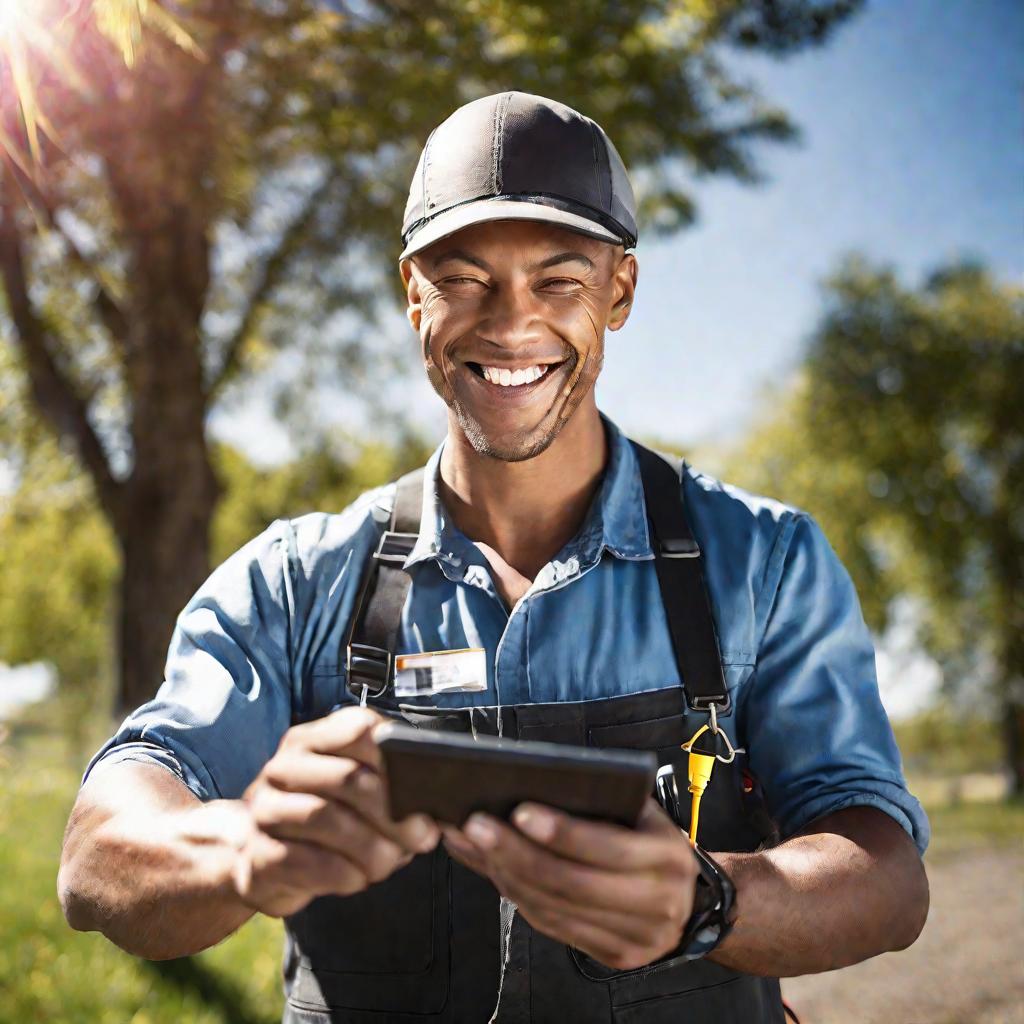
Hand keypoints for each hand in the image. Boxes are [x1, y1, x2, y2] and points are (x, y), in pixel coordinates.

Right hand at [231, 706, 439, 916]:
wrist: (263, 858)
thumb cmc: (326, 818)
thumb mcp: (355, 791)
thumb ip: (391, 786)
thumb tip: (437, 808)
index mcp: (314, 740)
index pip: (357, 729)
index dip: (394, 755)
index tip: (424, 785)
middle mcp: (285, 767)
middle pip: (347, 777)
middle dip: (392, 812)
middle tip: (422, 836)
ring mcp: (265, 809)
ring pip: (324, 818)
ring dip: (370, 846)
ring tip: (391, 861)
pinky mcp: (257, 854)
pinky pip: (305, 861)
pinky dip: (342, 872)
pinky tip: (358, 877)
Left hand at [442, 797, 697, 970]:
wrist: (689, 902)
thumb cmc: (652, 843)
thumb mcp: (645, 814)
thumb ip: (604, 801)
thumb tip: (535, 783)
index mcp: (667, 857)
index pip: (608, 847)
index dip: (562, 832)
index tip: (520, 811)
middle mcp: (656, 903)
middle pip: (571, 883)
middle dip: (516, 853)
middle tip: (476, 825)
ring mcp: (635, 937)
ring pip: (555, 908)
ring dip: (505, 874)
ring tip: (472, 842)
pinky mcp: (612, 956)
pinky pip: (552, 926)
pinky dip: (515, 896)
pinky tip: (491, 870)